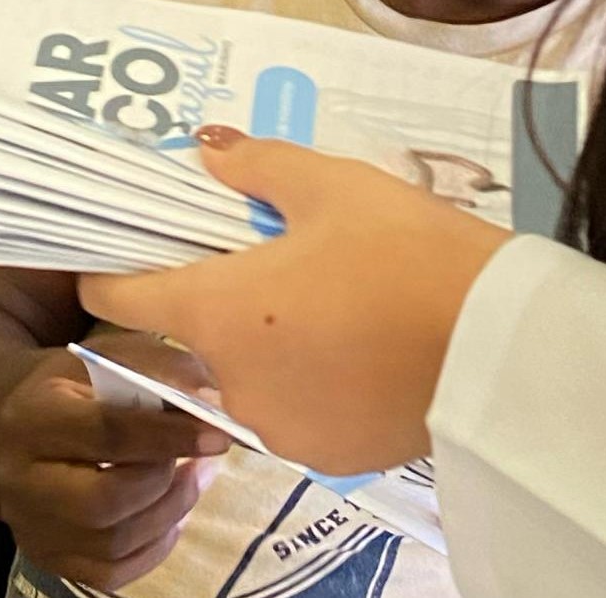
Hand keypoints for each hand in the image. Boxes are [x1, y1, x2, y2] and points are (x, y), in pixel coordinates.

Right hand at [0, 335, 228, 589]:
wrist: (16, 427)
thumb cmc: (75, 386)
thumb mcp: (111, 356)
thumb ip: (162, 369)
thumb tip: (212, 403)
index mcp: (34, 418)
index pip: (107, 433)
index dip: (169, 436)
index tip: (219, 435)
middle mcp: (23, 482)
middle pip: (103, 502)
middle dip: (165, 483)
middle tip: (198, 461)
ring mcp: (33, 529)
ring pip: (113, 543)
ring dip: (170, 513)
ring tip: (192, 480)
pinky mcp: (48, 559)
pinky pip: (112, 573)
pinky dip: (155, 547)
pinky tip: (171, 514)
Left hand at [82, 130, 506, 478]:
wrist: (494, 344)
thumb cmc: (405, 252)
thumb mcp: (332, 186)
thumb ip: (257, 167)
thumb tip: (208, 149)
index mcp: (217, 313)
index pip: (124, 299)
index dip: (111, 274)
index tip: (112, 256)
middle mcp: (233, 382)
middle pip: (200, 335)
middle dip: (225, 300)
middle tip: (277, 260)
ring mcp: (279, 429)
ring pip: (252, 375)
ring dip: (270, 344)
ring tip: (332, 303)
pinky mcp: (329, 457)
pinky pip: (297, 410)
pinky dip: (312, 381)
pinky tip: (359, 348)